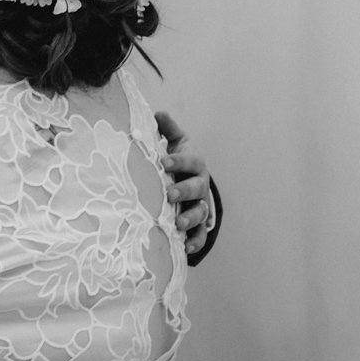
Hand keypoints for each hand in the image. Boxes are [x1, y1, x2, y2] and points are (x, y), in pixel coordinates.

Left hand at [154, 110, 215, 256]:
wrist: (188, 179)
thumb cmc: (176, 160)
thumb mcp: (174, 142)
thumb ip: (167, 129)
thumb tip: (157, 113)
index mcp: (194, 163)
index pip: (188, 160)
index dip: (177, 161)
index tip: (163, 162)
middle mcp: (200, 184)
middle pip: (197, 188)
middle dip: (184, 192)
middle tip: (169, 195)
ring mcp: (200, 204)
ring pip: (201, 212)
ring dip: (191, 218)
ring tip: (178, 224)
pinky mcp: (198, 223)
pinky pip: (201, 234)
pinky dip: (196, 241)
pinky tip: (186, 248)